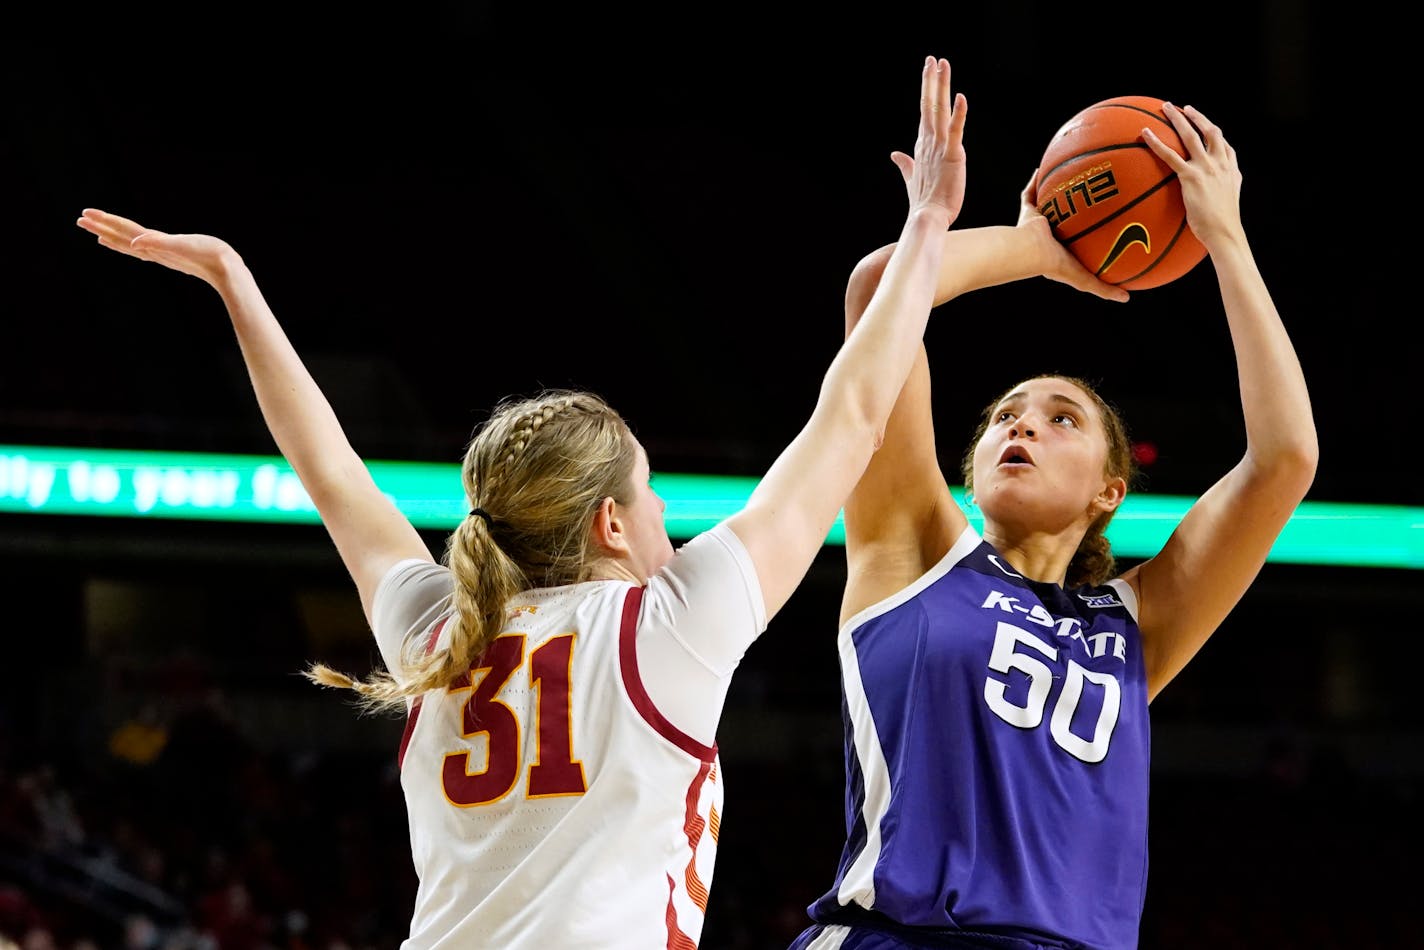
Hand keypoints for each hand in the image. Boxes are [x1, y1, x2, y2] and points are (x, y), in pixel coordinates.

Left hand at [75, 209, 241, 287]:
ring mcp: (163, 254)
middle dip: (101, 228)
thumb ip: (158, 244)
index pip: (123, 230)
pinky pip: (145, 250)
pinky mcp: (172, 255)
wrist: (228, 271)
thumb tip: (134, 243)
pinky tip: (132, 245)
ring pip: (131, 245)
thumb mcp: (182, 246)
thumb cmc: (208, 256)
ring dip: (114, 238)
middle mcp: (155, 250)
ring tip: (98, 235)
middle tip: (80, 219)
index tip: (85, 214)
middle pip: (122, 237)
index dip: (104, 222)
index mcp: (154, 244)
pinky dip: (133, 246)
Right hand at [891, 57, 966, 223]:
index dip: (927, 89)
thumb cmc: (923, 201)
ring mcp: (939, 147)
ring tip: (942, 64)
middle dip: (930, 80)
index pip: (925, 112)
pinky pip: (955, 130)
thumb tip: (894, 154)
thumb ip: (904, 163)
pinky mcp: (952, 155)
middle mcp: (928, 142)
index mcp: (921, 145)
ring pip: (939, 110)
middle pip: (929, 104)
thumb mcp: (912, 177)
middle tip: (932, 58)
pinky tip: (961, 96)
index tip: (929, 70)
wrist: (927, 217)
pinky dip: (958, 113)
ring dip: (941, 86)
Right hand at [1016, 170, 1129, 302]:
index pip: (1078, 242)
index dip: (1087, 235)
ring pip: (1048, 204)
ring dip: (1056, 192)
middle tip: (1092, 196)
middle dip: (1074, 210)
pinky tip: (1044, 167)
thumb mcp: (1086, 280)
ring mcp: (1038, 223)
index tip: (1101, 226)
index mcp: (1062, 251)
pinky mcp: (1028, 212)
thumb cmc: (1057, 266)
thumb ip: (1104, 289)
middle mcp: (1050, 236)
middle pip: (1065, 220)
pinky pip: (1030, 193)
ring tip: (1072, 176)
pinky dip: (1034, 181)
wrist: (1032, 253)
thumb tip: (1127, 299)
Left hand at [1142, 103, 1243, 253]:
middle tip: (1183, 108)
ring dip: (1178, 118)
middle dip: (1196, 117)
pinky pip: (1169, 155)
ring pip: (1191, 135)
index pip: (1224, 145)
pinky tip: (1145, 133)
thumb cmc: (1221, 226)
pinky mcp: (1191, 176)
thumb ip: (1218, 195)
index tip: (1205, 124)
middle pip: (1210, 131)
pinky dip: (1156, 142)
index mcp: (1231, 170)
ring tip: (1166, 107)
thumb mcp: (1225, 205)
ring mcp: (1206, 168)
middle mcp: (1220, 164)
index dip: (1214, 133)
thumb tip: (1206, 200)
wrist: (1224, 232)